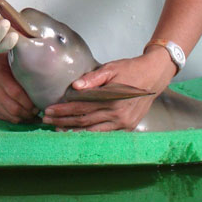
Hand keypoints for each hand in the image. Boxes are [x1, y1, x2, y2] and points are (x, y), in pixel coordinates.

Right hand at [0, 53, 39, 122]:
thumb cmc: (5, 64)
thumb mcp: (15, 63)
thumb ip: (26, 72)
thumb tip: (46, 82)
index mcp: (0, 75)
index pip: (16, 93)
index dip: (29, 102)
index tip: (39, 104)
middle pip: (14, 108)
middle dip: (29, 113)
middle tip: (38, 111)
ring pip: (11, 116)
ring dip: (25, 118)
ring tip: (34, 115)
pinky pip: (6, 119)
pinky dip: (18, 119)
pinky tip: (26, 116)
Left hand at [42, 51, 174, 130]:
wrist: (154, 76)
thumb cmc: (131, 69)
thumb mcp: (111, 68)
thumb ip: (93, 78)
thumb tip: (75, 86)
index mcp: (112, 99)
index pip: (81, 107)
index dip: (63, 110)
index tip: (49, 110)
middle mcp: (117, 115)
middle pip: (84, 121)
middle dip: (63, 121)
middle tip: (46, 120)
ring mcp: (124, 123)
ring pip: (93, 130)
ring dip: (73, 130)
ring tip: (57, 128)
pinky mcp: (128, 126)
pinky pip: (104, 132)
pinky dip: (89, 133)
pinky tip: (77, 132)